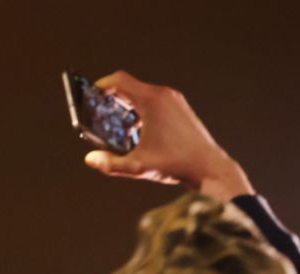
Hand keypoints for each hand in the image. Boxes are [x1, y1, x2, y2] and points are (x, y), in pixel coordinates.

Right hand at [82, 72, 253, 199]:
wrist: (209, 167)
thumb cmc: (176, 164)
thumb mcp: (138, 166)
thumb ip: (110, 164)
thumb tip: (90, 159)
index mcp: (152, 101)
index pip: (120, 80)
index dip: (102, 85)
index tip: (91, 93)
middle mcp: (164, 95)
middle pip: (130, 86)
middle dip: (112, 98)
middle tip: (99, 112)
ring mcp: (174, 100)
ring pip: (143, 94)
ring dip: (127, 105)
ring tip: (118, 126)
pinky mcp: (181, 108)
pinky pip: (155, 101)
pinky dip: (141, 110)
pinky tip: (138, 132)